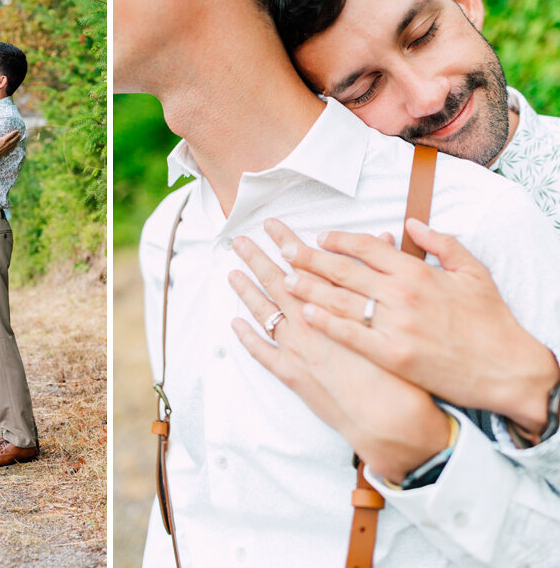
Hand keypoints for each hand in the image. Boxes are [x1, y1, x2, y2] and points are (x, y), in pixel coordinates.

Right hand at [0, 125, 20, 160]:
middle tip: (20, 134)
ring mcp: (6, 149)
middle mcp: (6, 144)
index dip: (14, 133)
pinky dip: (15, 146)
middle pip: (14, 140)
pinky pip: (12, 149)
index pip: (10, 135)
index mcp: (3, 140)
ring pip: (14, 144)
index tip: (17, 131)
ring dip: (17, 141)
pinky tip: (16, 145)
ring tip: (19, 139)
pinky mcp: (6, 152)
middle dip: (17, 137)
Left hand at [228, 231, 451, 481]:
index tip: (274, 227)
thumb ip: (398, 268)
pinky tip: (235, 323)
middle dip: (259, 258)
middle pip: (283, 281)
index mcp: (339, 305)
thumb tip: (387, 236)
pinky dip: (247, 337)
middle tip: (240, 241)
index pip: (312, 263)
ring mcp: (302, 348)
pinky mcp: (295, 376)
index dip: (292, 242)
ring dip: (248, 290)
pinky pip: (263, 352)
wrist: (397, 421)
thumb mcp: (417, 309)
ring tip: (232, 272)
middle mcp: (315, 321)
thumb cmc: (409, 366)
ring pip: (267, 311)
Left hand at [264, 217, 559, 435]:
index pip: (367, 247)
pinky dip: (327, 324)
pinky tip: (306, 314)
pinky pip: (351, 336)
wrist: (507, 369)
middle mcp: (401, 295)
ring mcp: (394, 326)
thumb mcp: (473, 271)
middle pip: (344, 271)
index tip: (320, 237)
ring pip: (340, 301)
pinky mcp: (392, 356)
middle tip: (283, 249)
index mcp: (417, 272)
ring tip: (285, 278)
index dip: (339, 240)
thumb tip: (409, 224)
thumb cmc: (490, 320)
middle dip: (309, 258)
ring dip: (309, 288)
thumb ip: (440, 242)